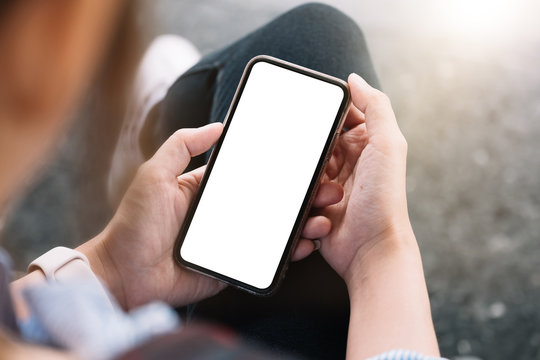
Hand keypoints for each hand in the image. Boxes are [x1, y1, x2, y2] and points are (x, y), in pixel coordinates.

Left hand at [80, 123, 340, 308]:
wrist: (123, 275)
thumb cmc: (134, 222)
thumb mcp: (154, 174)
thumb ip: (181, 145)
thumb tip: (218, 125)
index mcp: (209, 189)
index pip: (252, 175)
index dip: (279, 169)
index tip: (305, 162)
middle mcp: (224, 213)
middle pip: (271, 201)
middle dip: (302, 195)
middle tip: (327, 189)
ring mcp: (231, 240)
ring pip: (275, 229)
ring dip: (303, 222)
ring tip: (323, 217)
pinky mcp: (233, 265)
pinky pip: (266, 258)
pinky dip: (289, 251)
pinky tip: (306, 242)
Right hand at [320, 73, 412, 284]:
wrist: (371, 250)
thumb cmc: (384, 201)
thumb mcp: (388, 145)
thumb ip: (376, 107)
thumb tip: (355, 79)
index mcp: (366, 143)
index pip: (339, 116)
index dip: (325, 114)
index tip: (310, 116)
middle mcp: (348, 161)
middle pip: (316, 142)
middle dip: (311, 153)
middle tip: (319, 166)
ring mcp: (330, 185)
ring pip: (303, 170)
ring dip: (311, 185)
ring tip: (329, 200)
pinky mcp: (316, 205)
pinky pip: (298, 195)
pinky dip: (306, 205)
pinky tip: (321, 217)